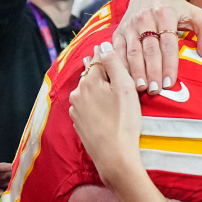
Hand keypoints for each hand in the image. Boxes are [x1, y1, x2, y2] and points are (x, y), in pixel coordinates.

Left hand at [69, 45, 144, 186]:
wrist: (115, 157)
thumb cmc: (124, 122)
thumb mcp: (125, 87)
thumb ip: (114, 62)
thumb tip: (104, 44)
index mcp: (89, 81)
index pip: (99, 59)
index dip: (109, 56)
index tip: (115, 54)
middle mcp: (78, 93)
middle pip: (92, 76)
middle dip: (103, 74)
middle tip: (117, 76)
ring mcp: (76, 110)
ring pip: (88, 92)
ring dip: (98, 91)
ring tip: (113, 96)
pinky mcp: (79, 124)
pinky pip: (87, 108)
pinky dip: (95, 106)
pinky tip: (106, 112)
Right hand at [112, 0, 201, 95]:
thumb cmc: (178, 7)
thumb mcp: (196, 14)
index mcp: (165, 14)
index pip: (168, 44)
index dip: (169, 65)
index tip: (170, 83)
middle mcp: (145, 19)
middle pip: (149, 50)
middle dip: (152, 72)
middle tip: (156, 90)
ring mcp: (130, 25)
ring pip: (133, 51)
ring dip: (136, 71)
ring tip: (141, 88)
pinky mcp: (119, 30)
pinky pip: (118, 50)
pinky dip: (121, 65)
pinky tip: (125, 79)